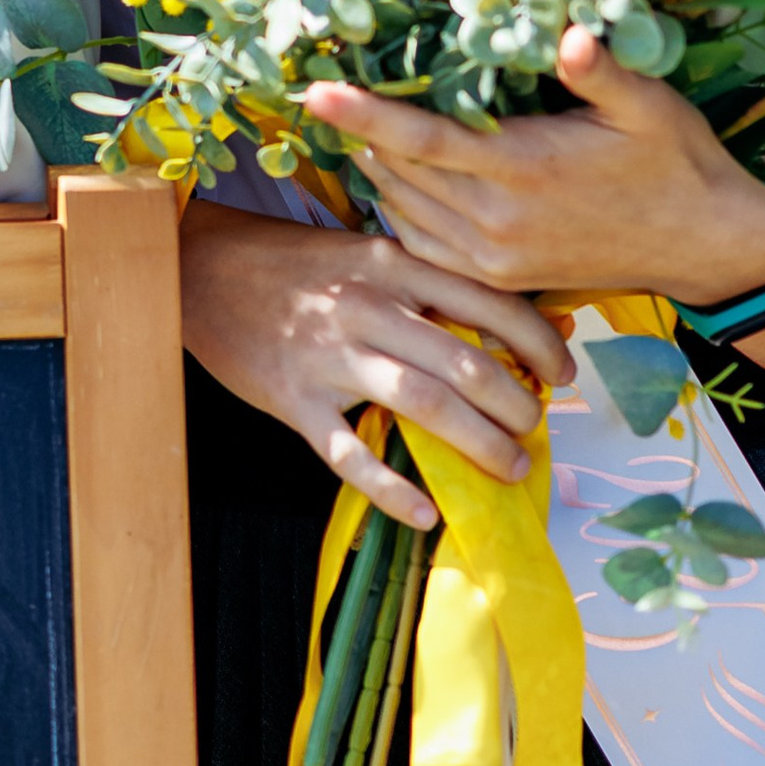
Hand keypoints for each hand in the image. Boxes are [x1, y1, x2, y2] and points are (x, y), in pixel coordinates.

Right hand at [180, 203, 571, 531]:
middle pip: (466, 364)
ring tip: (510, 466)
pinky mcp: (293, 399)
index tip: (564, 374)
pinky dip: (392, 490)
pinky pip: (350, 455)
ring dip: (480, 444)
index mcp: (394, 264)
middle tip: (535, 430)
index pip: (489, 303)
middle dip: (518, 406)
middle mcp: (369, 307)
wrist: (200, 267)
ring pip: (425, 406)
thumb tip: (528, 321)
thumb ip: (436, 283)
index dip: (538, 344)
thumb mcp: (367, 253)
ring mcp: (330, 356)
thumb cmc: (295, 263)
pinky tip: (426, 512)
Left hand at [307, 28, 764, 309]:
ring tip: (357, 124)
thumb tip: (567, 35)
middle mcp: (496, 221)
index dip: (364, 115)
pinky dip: (400, 206)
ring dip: (377, 167)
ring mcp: (493, 256)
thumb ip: (599, 71)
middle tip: (330, 87)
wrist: (706, 245)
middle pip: (399, 171)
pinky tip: (399, 175)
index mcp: (523, 170)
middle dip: (360, 131)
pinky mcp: (498, 276)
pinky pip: (423, 241)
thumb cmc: (677, 162)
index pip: (422, 139)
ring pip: (403, 206)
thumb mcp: (647, 106)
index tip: (316, 92)